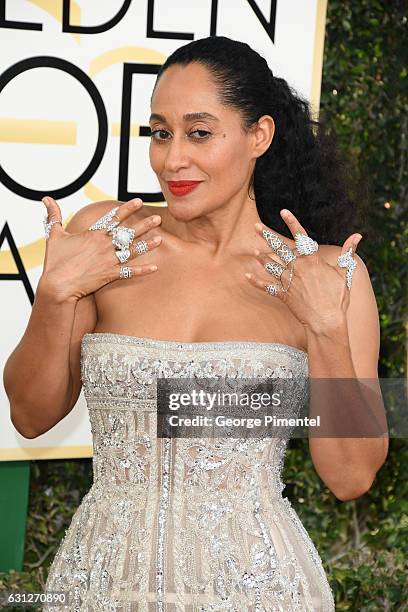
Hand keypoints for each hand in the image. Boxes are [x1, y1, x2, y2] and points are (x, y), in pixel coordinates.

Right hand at [39, 196, 161, 302]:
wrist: (57, 285)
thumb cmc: (55, 261)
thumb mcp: (53, 235)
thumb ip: (53, 216)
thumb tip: (46, 199)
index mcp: (93, 234)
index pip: (113, 218)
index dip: (127, 209)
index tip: (139, 201)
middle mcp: (104, 245)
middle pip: (128, 232)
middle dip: (144, 224)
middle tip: (158, 218)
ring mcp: (108, 260)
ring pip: (132, 250)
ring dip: (147, 245)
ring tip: (160, 238)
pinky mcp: (109, 275)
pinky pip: (129, 272)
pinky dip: (142, 270)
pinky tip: (155, 268)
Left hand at [245, 209, 362, 334]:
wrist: (326, 321)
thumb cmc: (337, 298)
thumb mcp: (344, 273)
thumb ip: (347, 253)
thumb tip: (357, 237)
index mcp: (312, 260)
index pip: (300, 236)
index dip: (292, 222)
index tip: (283, 212)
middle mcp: (298, 267)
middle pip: (279, 248)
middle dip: (267, 235)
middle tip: (255, 226)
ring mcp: (289, 281)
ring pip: (271, 265)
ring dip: (261, 258)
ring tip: (254, 251)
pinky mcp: (283, 295)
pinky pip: (266, 286)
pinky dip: (256, 281)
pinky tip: (247, 275)